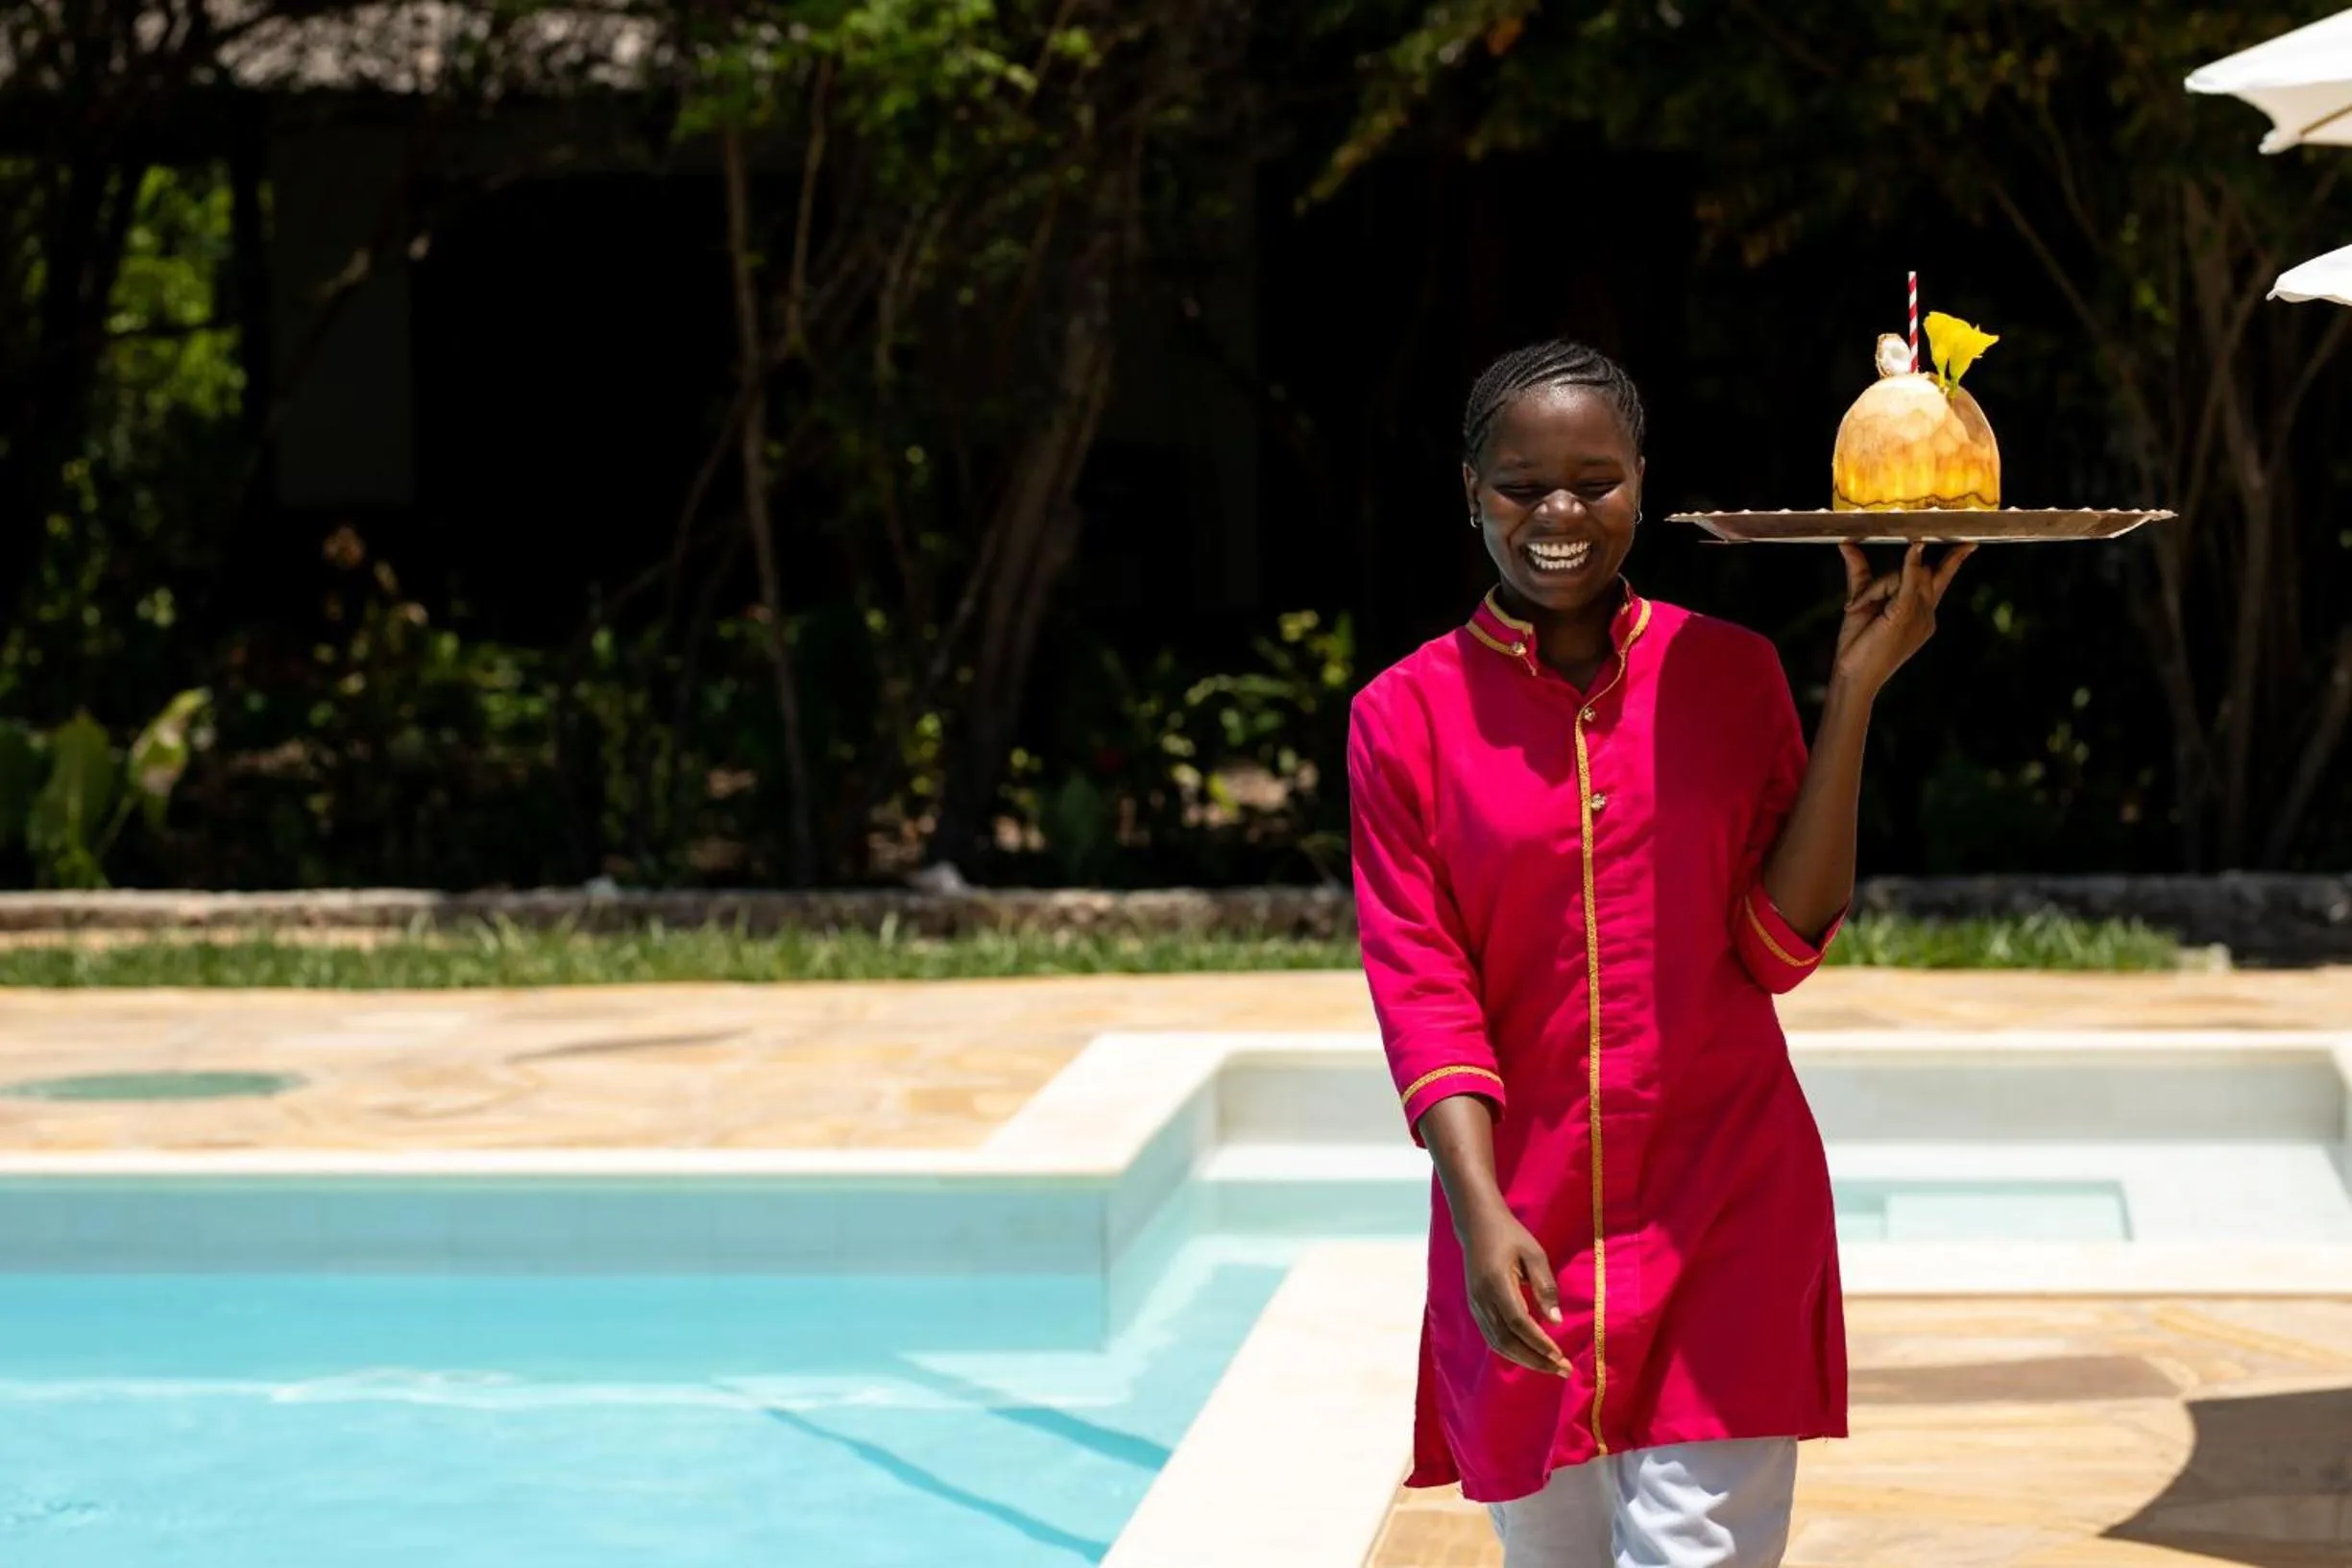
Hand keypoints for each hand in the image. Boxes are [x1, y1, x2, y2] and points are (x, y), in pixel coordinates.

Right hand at [1460, 1204, 1573, 1376]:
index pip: (1518, 1322)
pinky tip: (1530, 1354)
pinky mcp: (1476, 1307)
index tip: (1560, 1356)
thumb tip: (1556, 1321)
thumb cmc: (1510, 1235)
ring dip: (1524, 1359)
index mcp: (1496, 1283)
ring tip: (1550, 1367)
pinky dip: (1512, 1351)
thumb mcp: (1534, 1254)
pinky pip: (1492, 1337)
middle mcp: (1482, 1299)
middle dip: (1535, 1360)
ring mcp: (1476, 1305)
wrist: (1477, 1224)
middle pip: (1506, 1341)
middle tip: (1562, 1370)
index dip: (1538, 1342)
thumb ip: (1545, 1286)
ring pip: (1498, 1343)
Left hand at [1834, 541, 1971, 695]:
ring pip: (1908, 576)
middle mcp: (1927, 613)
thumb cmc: (1858, 644)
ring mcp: (1920, 614)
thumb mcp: (1862, 602)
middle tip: (1898, 582)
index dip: (1954, 561)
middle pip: (1924, 574)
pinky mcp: (1905, 614)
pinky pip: (1910, 582)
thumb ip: (1860, 573)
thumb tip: (1847, 544)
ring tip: (1855, 609)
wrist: (1854, 676)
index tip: (1970, 544)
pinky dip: (1911, 564)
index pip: (1941, 580)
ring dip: (1877, 587)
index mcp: (1922, 613)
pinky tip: (1916, 547)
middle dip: (1909, 572)